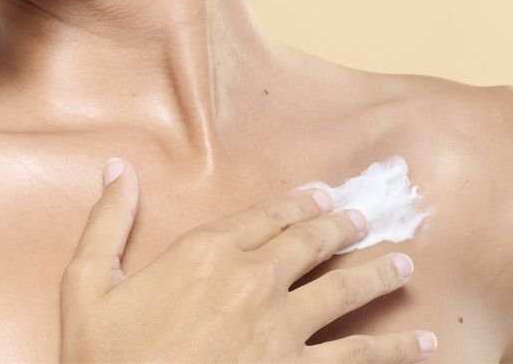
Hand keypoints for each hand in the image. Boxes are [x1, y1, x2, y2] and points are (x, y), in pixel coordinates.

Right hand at [59, 158, 436, 362]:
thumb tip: (117, 167)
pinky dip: (395, 350)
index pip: (261, 215)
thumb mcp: (87, 282)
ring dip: (375, 274)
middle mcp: (249, 281)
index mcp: (204, 252)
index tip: (321, 194)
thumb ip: (107, 220)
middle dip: (341, 228)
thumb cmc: (105, 358)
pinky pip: (356, 359)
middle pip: (307, 244)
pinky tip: (425, 344)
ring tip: (404, 263)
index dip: (295, 203)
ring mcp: (279, 331)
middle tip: (367, 218)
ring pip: (341, 291)